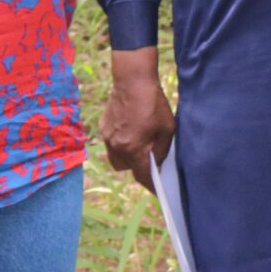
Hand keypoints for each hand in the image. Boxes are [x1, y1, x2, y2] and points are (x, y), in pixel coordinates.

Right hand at [102, 51, 175, 189]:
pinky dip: (121, 144)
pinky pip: (111, 144)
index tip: (158, 190)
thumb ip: (162, 150)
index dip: (151, 185)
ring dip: (128, 157)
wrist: (132, 81)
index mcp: (133, 149)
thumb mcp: (167, 128)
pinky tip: (132, 132)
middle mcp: (116, 147)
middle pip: (126, 169)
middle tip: (151, 162)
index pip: (142, 176)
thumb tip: (158, 163)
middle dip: (138, 169)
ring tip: (140, 147)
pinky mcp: (103, 127)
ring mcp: (107, 137)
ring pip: (116, 158)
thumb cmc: (153, 103)